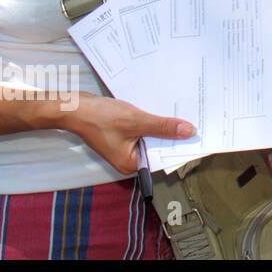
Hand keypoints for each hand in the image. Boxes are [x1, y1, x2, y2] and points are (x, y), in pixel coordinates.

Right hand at [65, 92, 196, 174]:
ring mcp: (126, 148)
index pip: (161, 157)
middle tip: (193, 121)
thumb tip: (188, 132)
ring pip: (152, 137)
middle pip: (158, 147)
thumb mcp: (136, 121)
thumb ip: (163, 127)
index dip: (179, 146)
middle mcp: (129, 160)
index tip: (197, 135)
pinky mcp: (124, 136)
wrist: (75, 107)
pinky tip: (161, 112)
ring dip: (163, 127)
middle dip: (172, 134)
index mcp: (131, 164)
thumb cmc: (99, 117)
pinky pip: (144, 130)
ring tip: (180, 114)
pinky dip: (152, 122)